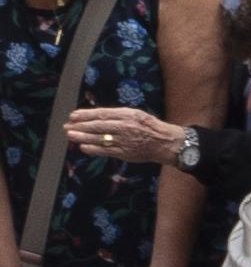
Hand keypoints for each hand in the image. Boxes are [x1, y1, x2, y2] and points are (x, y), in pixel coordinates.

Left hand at [63, 104, 191, 168]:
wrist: (166, 142)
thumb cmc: (149, 127)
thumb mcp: (135, 114)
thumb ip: (117, 115)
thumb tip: (96, 116)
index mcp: (127, 115)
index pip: (102, 114)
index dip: (85, 115)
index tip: (73, 115)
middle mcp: (125, 127)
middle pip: (97, 126)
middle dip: (80, 126)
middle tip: (67, 126)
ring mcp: (124, 140)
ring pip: (99, 138)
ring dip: (82, 137)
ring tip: (70, 135)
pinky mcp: (125, 152)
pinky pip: (105, 150)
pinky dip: (93, 149)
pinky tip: (83, 147)